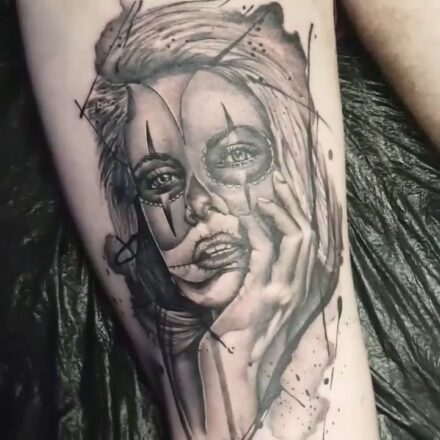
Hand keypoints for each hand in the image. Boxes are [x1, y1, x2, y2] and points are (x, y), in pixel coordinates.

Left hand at [210, 170, 316, 363]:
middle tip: (279, 180)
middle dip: (294, 204)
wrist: (234, 362)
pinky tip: (250, 216)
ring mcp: (285, 290)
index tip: (286, 194)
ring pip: (297, 239)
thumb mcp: (261, 299)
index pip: (310, 243)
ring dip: (281, 211)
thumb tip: (260, 244)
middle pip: (308, 234)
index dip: (301, 215)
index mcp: (300, 287)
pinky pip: (269, 250)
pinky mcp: (266, 292)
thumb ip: (268, 275)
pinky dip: (262, 229)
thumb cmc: (241, 330)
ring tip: (265, 194)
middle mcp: (300, 288)